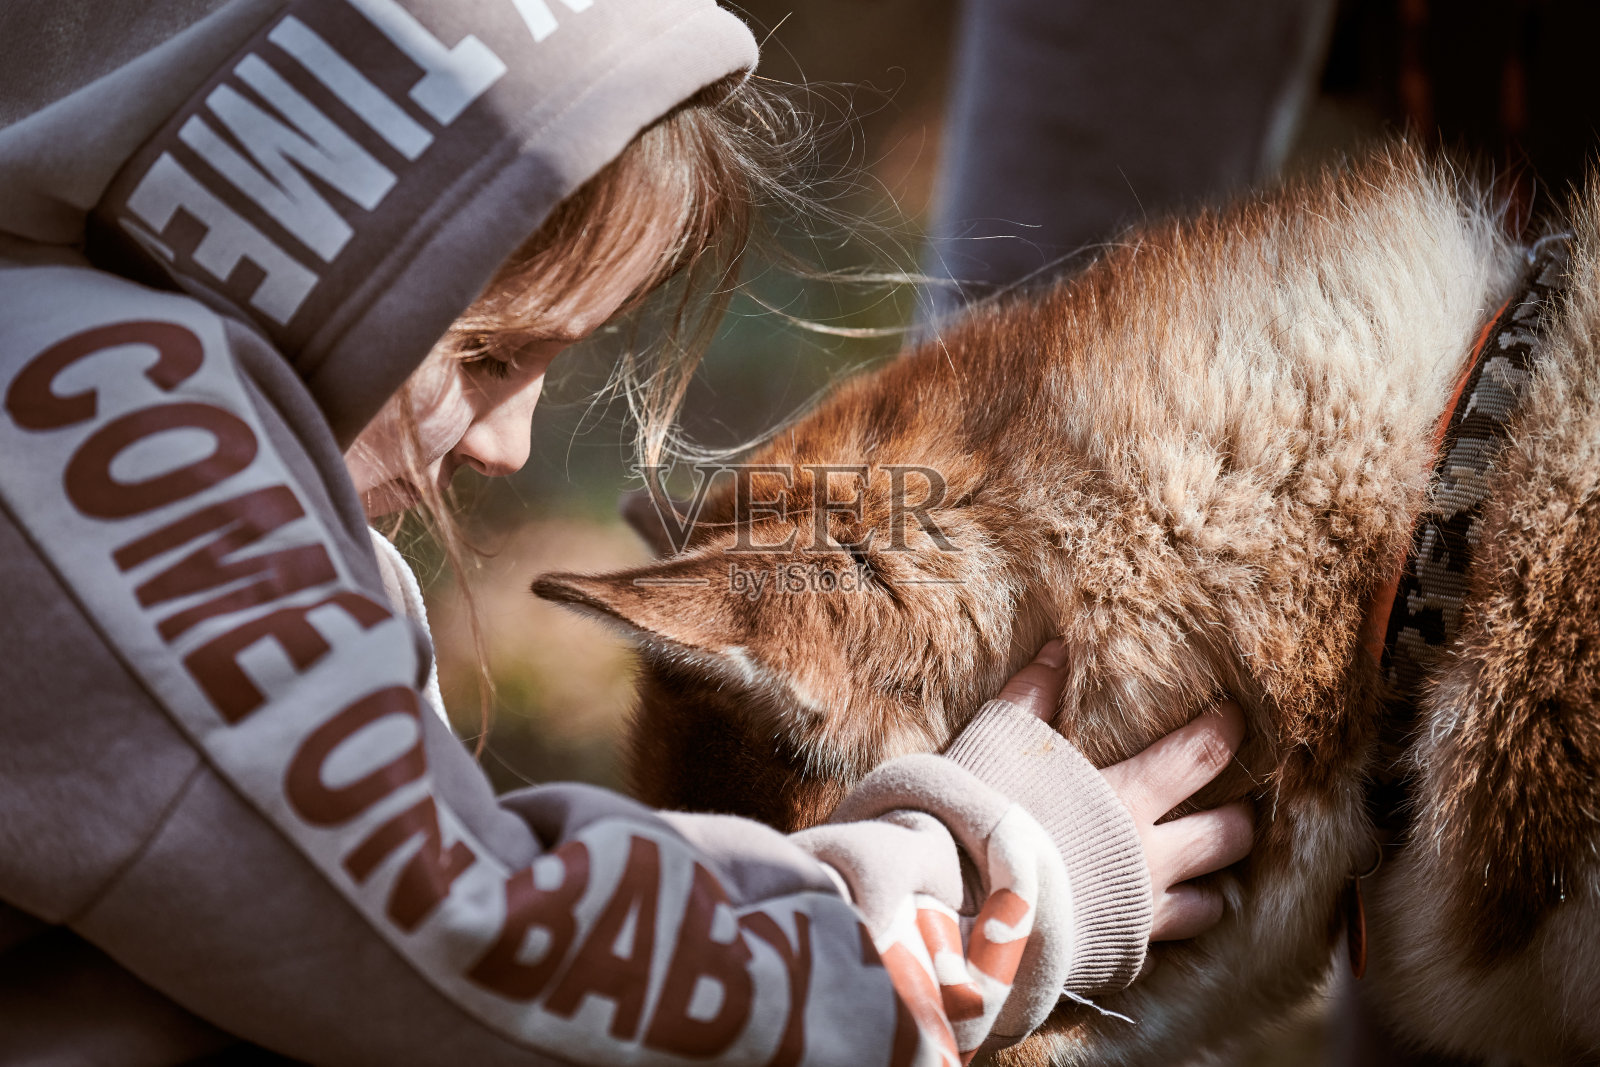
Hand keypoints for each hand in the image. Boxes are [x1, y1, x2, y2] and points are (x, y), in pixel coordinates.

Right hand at [995, 640, 1253, 941]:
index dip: (1222, 733)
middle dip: (1241, 817)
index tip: (1233, 718)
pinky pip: (1164, 946)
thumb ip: (1032, 696)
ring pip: (1210, 902)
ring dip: (1215, 883)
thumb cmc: (983, 815)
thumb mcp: (999, 742)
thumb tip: (1056, 649)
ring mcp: (1139, 912)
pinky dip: (1169, 930)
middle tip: (1242, 805)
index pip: (1197, 757)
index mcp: (1126, 799)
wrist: (965, 907)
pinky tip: (1159, 922)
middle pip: (1225, 835)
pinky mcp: (1120, 954)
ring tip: (1212, 873)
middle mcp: (1147, 857)